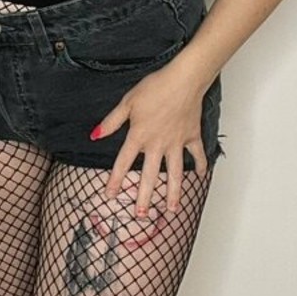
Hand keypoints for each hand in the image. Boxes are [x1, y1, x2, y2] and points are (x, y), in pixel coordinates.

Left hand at [90, 56, 211, 216]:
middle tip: (141, 215)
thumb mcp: (127, 102)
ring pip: (175, 174)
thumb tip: (95, 135)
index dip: (115, 180)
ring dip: (173, 193)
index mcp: (139, 136)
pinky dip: (201, 165)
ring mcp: (177, 143)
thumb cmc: (155, 87)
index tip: (110, 196)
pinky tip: (201, 176)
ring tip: (171, 210)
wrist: (183, 80)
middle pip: (150, 176)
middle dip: (144, 197)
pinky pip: (197, 155)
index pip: (123, 162)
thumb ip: (111, 122)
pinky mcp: (192, 136)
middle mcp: (157, 144)